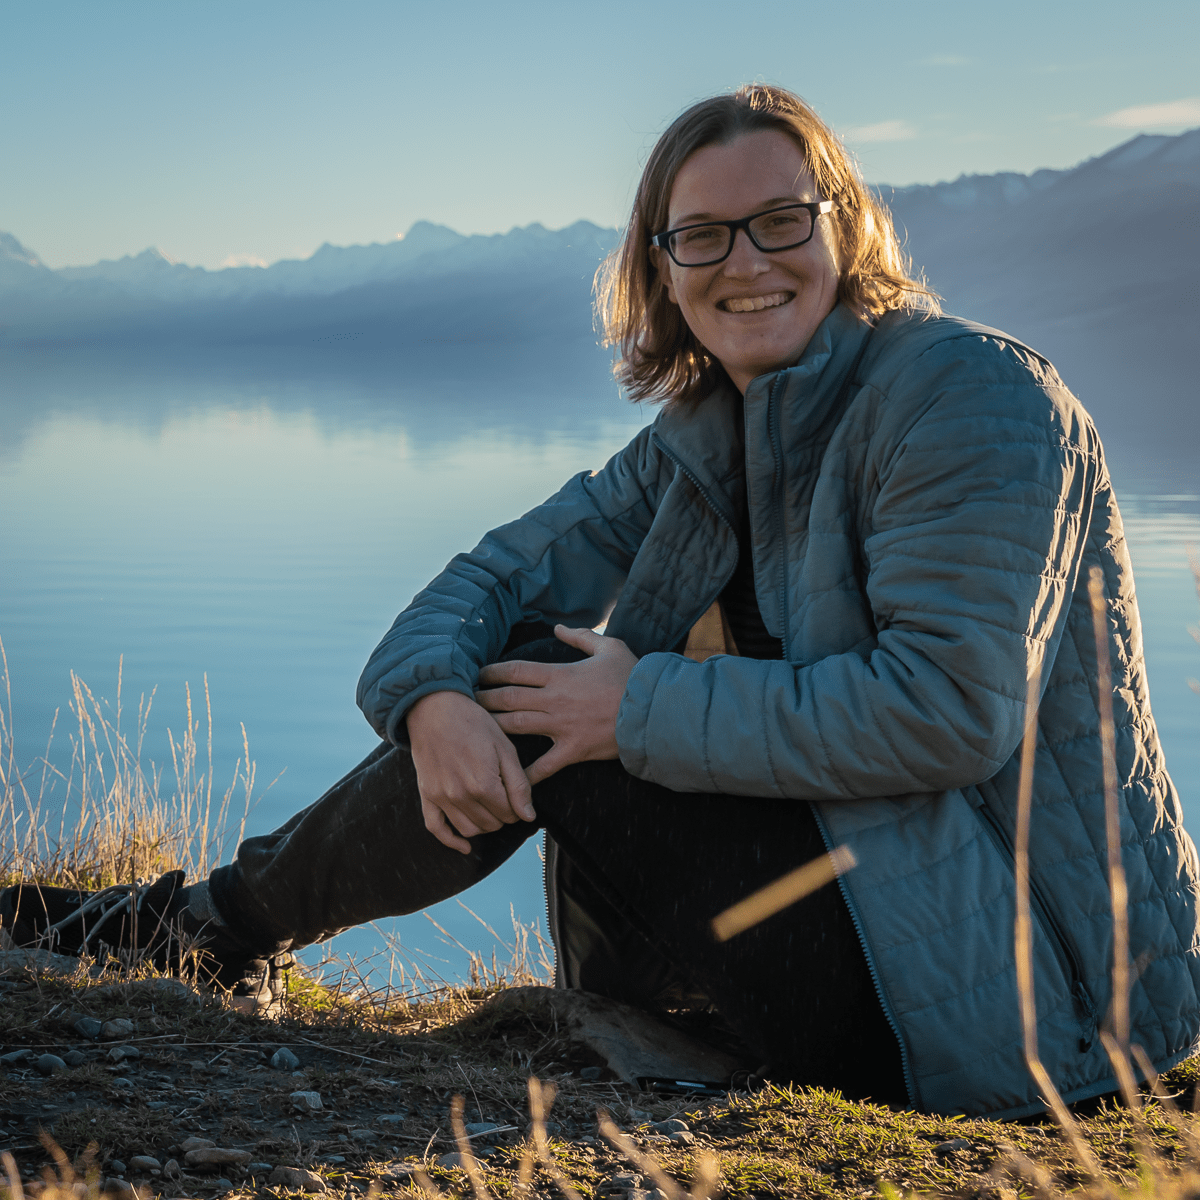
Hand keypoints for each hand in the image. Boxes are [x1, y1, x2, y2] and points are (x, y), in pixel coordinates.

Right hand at [406, 690, 534, 853]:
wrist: (435, 707)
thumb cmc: (474, 723)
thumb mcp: (505, 748)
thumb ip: (518, 785)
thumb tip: (528, 816)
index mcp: (484, 784)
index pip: (510, 814)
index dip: (518, 807)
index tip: (517, 796)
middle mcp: (461, 796)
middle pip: (491, 824)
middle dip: (503, 815)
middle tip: (505, 798)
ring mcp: (441, 797)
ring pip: (469, 829)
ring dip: (484, 825)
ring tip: (489, 809)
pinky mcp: (426, 795)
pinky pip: (436, 828)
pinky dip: (451, 841)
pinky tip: (464, 846)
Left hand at [475, 625, 636, 785]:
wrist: (654, 710)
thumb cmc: (632, 676)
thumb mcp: (609, 646)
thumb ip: (580, 636)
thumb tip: (558, 626)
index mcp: (560, 674)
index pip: (516, 670)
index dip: (492, 671)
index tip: (477, 674)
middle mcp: (555, 700)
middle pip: (508, 698)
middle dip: (483, 699)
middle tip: (465, 703)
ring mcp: (562, 726)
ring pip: (517, 726)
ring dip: (492, 727)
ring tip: (474, 730)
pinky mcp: (573, 750)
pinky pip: (544, 766)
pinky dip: (525, 774)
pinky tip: (508, 779)